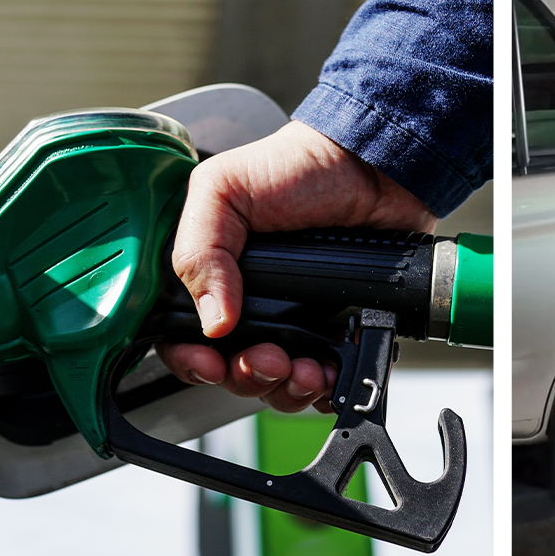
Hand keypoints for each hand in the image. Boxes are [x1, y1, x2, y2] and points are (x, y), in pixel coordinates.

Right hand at [158, 121, 434, 412]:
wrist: (372, 166)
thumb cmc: (296, 167)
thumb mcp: (222, 190)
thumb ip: (199, 251)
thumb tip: (212, 323)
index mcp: (211, 276)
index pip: (182, 338)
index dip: (191, 360)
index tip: (210, 361)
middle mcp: (247, 305)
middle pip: (230, 371)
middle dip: (247, 375)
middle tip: (269, 358)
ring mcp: (294, 321)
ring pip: (275, 384)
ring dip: (286, 387)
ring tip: (305, 366)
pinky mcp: (336, 331)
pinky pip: (323, 383)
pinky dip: (324, 389)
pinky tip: (329, 371)